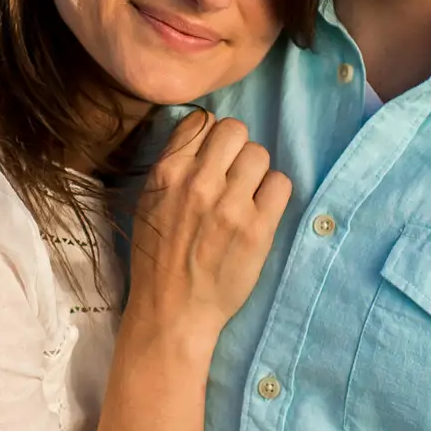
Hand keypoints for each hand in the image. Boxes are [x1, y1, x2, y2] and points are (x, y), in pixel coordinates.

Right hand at [125, 111, 291, 347]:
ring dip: (256, 172)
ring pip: (260, 154)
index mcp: (168, 173)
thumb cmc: (158, 258)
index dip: (210, 136)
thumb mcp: (149, 203)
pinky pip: (281, 183)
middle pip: (235, 130)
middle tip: (233, 174)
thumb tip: (202, 135)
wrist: (173, 310)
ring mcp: (231, 205)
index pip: (202, 120)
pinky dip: (273, 193)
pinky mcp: (259, 228)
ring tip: (246, 195)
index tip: (212, 156)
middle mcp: (199, 182)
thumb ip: (173, 168)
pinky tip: (261, 210)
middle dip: (236, 149)